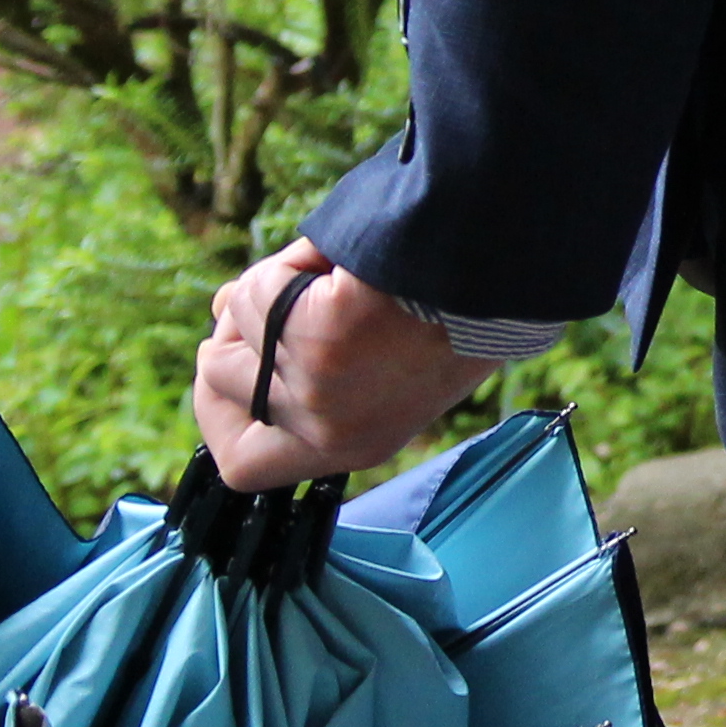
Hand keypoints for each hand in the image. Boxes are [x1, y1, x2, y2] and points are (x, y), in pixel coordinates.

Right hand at [192, 240, 501, 490]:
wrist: (506, 267)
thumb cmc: (458, 303)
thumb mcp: (385, 357)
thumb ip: (304, 356)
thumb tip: (222, 310)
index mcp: (354, 445)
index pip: (244, 465)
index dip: (222, 410)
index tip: (234, 362)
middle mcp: (329, 431)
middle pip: (219, 384)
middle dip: (234, 330)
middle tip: (275, 294)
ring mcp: (318, 388)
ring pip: (234, 330)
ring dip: (265, 292)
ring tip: (330, 274)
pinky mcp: (319, 339)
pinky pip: (258, 293)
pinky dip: (287, 265)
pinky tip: (337, 260)